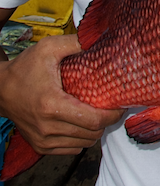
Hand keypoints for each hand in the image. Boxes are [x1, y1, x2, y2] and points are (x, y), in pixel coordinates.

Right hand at [0, 35, 124, 154]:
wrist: (0, 90)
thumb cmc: (24, 68)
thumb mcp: (48, 48)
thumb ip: (75, 42)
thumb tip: (100, 36)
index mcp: (52, 105)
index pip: (93, 120)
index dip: (113, 115)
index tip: (122, 105)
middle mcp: (48, 127)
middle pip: (92, 133)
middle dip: (108, 121)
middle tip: (114, 106)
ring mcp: (43, 140)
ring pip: (83, 143)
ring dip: (95, 130)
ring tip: (100, 113)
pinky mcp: (40, 146)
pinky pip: (71, 149)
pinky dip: (82, 138)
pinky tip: (84, 123)